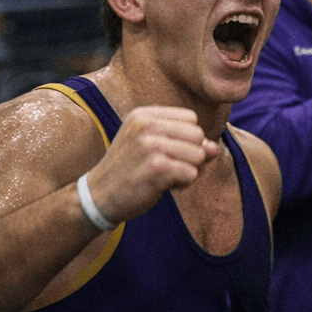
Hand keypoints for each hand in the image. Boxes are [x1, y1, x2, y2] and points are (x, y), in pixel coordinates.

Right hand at [84, 106, 219, 224]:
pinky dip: (183, 184)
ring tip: (162, 176)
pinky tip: (162, 186)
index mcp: (144, 115)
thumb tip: (214, 148)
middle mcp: (146, 125)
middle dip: (190, 155)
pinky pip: (192, 173)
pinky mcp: (156, 168)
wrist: (98, 196)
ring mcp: (151, 146)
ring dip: (187, 171)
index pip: (191, 119)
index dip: (186, 139)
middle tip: (164, 167)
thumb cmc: (130, 170)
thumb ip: (186, 142)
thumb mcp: (153, 146)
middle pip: (198, 135)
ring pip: (199, 155)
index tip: (164, 152)